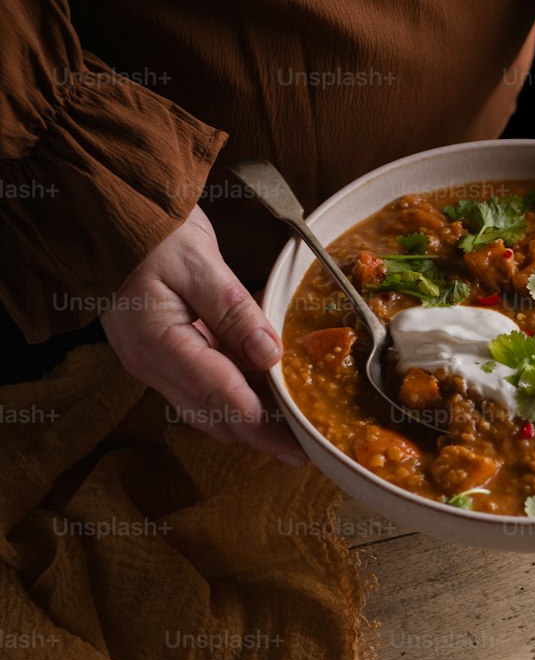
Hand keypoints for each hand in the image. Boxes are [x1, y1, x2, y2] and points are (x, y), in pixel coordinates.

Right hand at [101, 206, 303, 461]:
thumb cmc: (152, 229)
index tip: (299, 448)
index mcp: (158, 343)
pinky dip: (233, 393)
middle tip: (304, 438)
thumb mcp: (199, 260)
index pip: (221, 399)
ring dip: (247, 416)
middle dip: (259, 432)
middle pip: (214, 415)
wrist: (104, 212)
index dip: (263, 428)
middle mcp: (149, 364)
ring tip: (291, 419)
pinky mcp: (158, 356)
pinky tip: (263, 389)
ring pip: (206, 407)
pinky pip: (199, 387)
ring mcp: (150, 363)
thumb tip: (269, 355)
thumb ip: (235, 311)